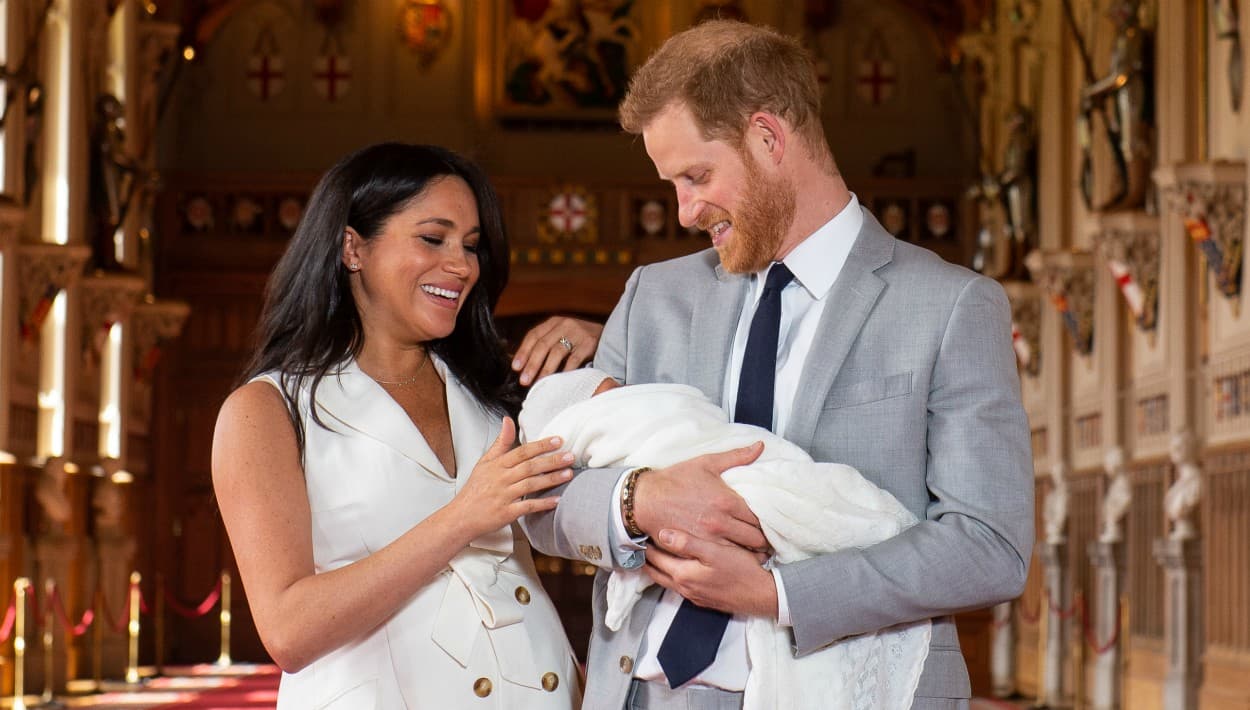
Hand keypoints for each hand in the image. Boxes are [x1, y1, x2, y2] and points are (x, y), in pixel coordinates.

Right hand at [451, 418, 572, 538]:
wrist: (461, 517)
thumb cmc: (475, 489)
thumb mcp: (484, 462)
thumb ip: (500, 442)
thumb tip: (508, 421)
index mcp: (497, 465)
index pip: (522, 451)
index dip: (541, 445)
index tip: (558, 441)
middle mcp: (501, 479)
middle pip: (529, 467)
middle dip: (551, 461)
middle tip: (570, 456)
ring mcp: (504, 496)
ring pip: (530, 485)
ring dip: (551, 479)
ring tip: (568, 474)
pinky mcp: (506, 513)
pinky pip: (527, 506)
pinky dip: (542, 503)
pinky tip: (556, 500)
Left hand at [511, 316, 603, 385]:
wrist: (609, 334)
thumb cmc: (579, 340)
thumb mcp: (562, 335)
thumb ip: (545, 345)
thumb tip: (522, 365)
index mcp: (554, 322)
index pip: (534, 335)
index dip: (523, 352)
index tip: (516, 367)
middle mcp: (565, 324)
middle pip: (543, 344)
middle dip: (532, 364)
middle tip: (524, 380)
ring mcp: (578, 332)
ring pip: (556, 352)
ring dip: (545, 370)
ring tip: (538, 383)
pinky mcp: (589, 343)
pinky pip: (574, 359)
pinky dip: (564, 371)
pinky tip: (558, 382)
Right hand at [632, 443, 766, 550]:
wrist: (645, 499)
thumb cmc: (675, 480)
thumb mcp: (707, 463)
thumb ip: (737, 456)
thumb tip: (760, 446)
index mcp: (727, 501)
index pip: (760, 518)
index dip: (768, 522)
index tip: (768, 523)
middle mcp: (721, 523)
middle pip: (756, 539)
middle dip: (763, 539)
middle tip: (765, 538)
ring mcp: (709, 539)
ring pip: (743, 553)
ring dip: (751, 552)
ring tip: (755, 550)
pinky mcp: (697, 550)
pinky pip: (723, 560)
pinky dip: (733, 559)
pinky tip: (736, 557)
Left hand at [645, 529, 777, 617]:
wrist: (763, 596)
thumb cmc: (741, 571)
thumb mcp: (715, 552)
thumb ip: (688, 543)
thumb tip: (662, 533)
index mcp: (683, 574)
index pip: (655, 558)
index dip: (644, 544)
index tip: (636, 531)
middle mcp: (684, 587)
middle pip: (656, 571)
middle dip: (645, 557)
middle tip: (637, 541)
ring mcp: (693, 595)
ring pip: (666, 579)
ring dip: (657, 566)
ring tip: (651, 552)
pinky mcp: (703, 598)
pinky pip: (679, 584)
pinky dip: (670, 573)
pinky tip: (675, 565)